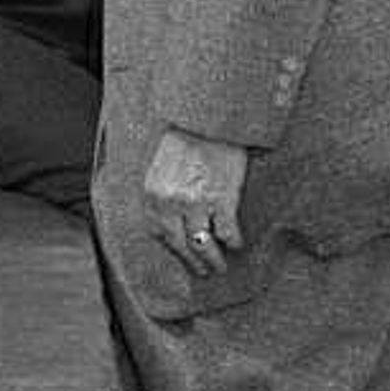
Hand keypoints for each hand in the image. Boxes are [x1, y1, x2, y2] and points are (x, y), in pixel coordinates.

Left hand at [141, 125, 251, 275]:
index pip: (159, 236)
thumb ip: (158, 193)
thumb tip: (165, 217)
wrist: (206, 119)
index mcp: (152, 196)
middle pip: (182, 246)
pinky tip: (237, 244)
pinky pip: (227, 231)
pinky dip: (233, 241)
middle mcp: (171, 204)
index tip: (183, 259)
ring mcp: (196, 203)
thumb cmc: (182, 140)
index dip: (173, 251)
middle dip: (194, 263)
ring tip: (220, 266)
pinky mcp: (221, 199)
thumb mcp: (158, 167)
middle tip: (204, 272)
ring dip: (214, 260)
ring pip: (203, 244)